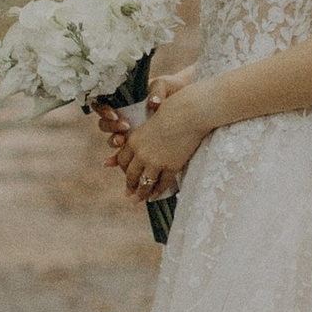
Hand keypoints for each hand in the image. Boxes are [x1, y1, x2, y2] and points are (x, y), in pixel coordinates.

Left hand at [112, 77, 211, 199]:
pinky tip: (155, 196)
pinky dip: (157, 192)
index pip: (122, 160)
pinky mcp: (171, 167)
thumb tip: (133, 143)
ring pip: (144, 183)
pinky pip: (162, 184)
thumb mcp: (151, 122)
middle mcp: (141, 153)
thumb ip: (143, 135)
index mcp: (134, 140)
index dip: (123, 170)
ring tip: (140, 200)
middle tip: (129, 194)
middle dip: (130, 186)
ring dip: (141, 194)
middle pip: (130, 175)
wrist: (190, 113)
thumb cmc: (172, 111)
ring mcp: (155, 162)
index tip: (126, 174)